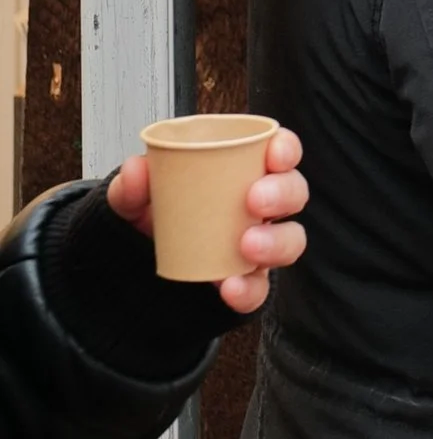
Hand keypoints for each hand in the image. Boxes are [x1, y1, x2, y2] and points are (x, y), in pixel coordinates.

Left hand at [107, 126, 307, 314]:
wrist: (136, 270)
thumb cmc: (154, 218)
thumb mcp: (134, 199)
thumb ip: (131, 185)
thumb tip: (136, 169)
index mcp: (243, 172)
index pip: (280, 152)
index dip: (287, 149)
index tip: (274, 153)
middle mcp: (260, 207)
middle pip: (294, 193)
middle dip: (284, 193)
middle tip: (254, 199)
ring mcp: (258, 246)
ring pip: (291, 239)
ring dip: (276, 241)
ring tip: (247, 245)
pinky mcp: (247, 283)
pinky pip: (260, 289)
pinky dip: (249, 290)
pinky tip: (229, 287)